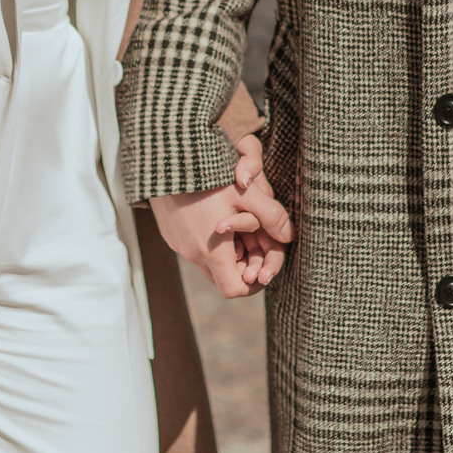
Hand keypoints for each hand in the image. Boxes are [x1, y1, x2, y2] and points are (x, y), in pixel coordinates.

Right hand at [149, 151, 294, 299]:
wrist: (164, 161)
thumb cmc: (206, 177)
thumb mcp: (246, 192)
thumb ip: (272, 215)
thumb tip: (289, 236)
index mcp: (213, 252)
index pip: (234, 290)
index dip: (252, 286)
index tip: (263, 270)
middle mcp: (193, 255)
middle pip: (222, 278)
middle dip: (242, 267)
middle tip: (254, 244)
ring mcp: (179, 246)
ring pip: (209, 265)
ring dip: (226, 254)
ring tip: (237, 228)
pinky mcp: (171, 235)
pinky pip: (194, 251)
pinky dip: (210, 245)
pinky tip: (216, 219)